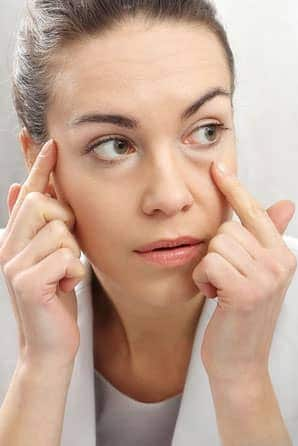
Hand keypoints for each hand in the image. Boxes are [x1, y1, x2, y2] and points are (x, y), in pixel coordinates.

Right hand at [0, 139, 83, 370]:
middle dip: (67, 222)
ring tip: (64, 276)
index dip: (39, 165)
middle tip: (66, 252)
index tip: (47, 138)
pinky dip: (76, 273)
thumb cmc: (57, 296)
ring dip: (74, 255)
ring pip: (60, 231)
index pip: (29, 193)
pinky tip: (65, 288)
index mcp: (16, 236)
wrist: (51, 343)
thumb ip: (44, 225)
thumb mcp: (54, 255)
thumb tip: (20, 188)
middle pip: (43, 203)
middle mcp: (7, 245)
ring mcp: (12, 264)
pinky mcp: (26, 282)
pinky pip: (67, 257)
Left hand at [193, 162, 296, 383]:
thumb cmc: (243, 318)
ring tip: (221, 291)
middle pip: (228, 229)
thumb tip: (287, 203)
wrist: (240, 363)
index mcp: (284, 255)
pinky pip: (209, 263)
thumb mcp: (258, 275)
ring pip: (217, 245)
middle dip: (216, 253)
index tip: (217, 166)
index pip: (256, 213)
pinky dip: (204, 281)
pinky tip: (216, 299)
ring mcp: (266, 277)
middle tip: (225, 281)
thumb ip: (268, 238)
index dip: (235, 190)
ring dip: (208, 269)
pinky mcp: (246, 291)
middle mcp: (280, 263)